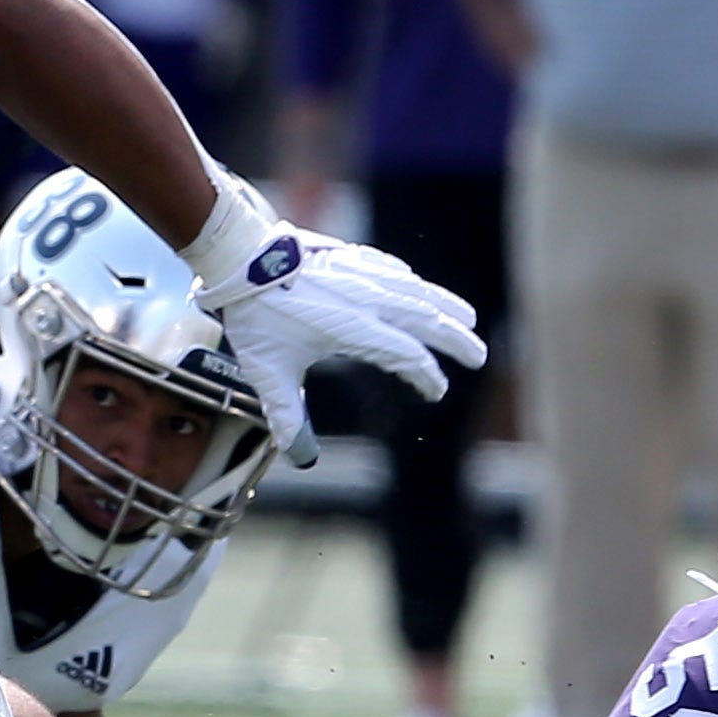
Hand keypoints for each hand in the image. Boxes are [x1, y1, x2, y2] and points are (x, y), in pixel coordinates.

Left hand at [197, 230, 485, 462]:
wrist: (238, 257)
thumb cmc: (255, 316)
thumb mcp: (268, 372)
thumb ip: (288, 416)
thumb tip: (302, 459)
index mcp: (354, 329)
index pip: (406, 356)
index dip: (425, 376)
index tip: (435, 391)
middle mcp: (366, 299)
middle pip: (424, 319)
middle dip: (455, 339)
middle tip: (479, 355)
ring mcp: (358, 274)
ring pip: (414, 289)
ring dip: (443, 304)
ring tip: (468, 317)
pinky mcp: (346, 256)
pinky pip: (389, 269)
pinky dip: (409, 281)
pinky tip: (416, 285)